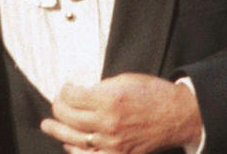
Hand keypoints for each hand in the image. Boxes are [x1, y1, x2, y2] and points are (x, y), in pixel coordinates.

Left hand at [40, 73, 201, 153]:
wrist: (178, 115)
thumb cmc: (153, 94)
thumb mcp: (125, 80)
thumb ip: (100, 87)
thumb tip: (81, 93)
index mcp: (109, 99)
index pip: (71, 96)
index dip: (64, 90)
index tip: (66, 87)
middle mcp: (108, 123)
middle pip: (68, 117)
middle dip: (58, 108)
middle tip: (57, 103)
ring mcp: (112, 142)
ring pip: (73, 139)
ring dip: (57, 131)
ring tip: (48, 125)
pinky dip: (76, 152)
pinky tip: (68, 145)